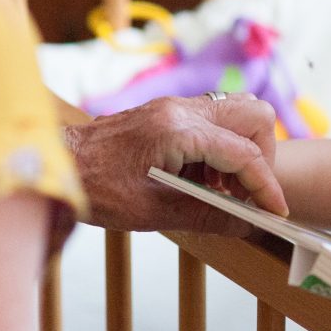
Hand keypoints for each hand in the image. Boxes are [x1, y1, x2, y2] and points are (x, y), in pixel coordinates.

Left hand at [66, 93, 287, 232]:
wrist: (55, 163)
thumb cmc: (94, 188)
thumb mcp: (152, 212)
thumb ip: (206, 215)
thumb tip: (246, 224)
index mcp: (178, 130)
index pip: (244, 153)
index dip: (266, 185)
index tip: (275, 212)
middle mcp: (181, 109)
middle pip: (253, 116)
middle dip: (262, 156)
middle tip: (246, 192)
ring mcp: (174, 106)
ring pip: (237, 112)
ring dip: (242, 151)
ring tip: (221, 189)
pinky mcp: (167, 112)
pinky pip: (214, 120)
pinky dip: (221, 148)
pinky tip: (201, 179)